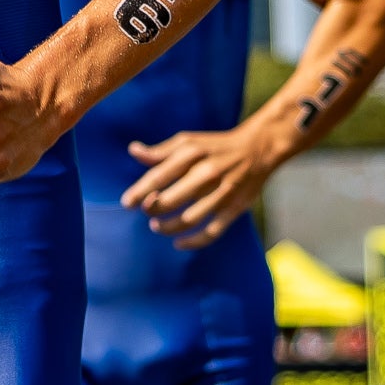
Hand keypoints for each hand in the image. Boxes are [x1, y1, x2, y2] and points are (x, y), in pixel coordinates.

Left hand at [122, 124, 280, 249]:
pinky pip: (211, 232)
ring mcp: (222, 193)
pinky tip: (178, 243)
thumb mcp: (188, 142)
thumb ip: (160, 151)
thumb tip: (134, 151)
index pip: (159, 176)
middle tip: (146, 212)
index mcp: (192, 154)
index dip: (139, 192)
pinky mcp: (234, 208)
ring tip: (156, 226)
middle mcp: (207, 173)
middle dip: (152, 210)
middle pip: (171, 200)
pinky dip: (192, 242)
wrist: (258, 149)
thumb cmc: (214, 146)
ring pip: (188, 219)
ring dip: (167, 228)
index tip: (127, 203)